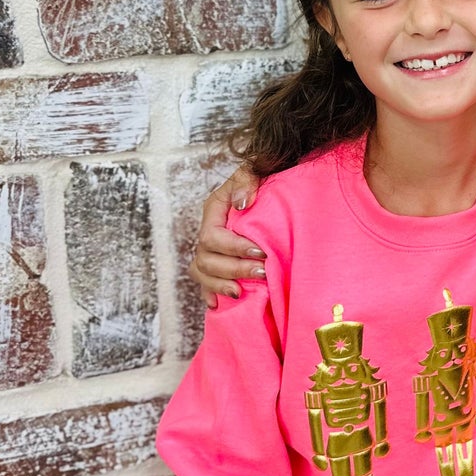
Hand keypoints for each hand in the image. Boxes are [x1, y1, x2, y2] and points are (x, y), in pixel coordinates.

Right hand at [191, 169, 263, 306]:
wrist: (273, 185)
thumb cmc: (263, 177)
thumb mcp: (255, 170)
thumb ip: (247, 182)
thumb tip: (242, 204)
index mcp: (214, 210)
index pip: (213, 236)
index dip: (234, 248)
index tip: (260, 253)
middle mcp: (209, 232)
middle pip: (207, 259)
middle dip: (233, 269)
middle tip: (261, 273)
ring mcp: (210, 249)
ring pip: (202, 273)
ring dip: (219, 285)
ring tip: (240, 292)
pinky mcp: (217, 262)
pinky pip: (204, 282)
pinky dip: (209, 293)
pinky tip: (218, 304)